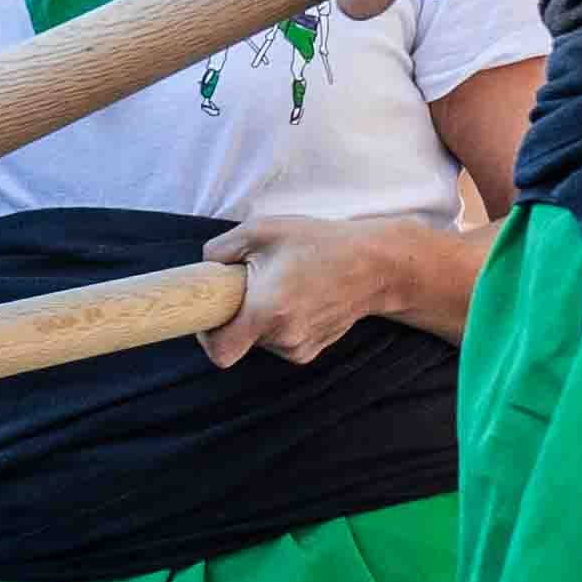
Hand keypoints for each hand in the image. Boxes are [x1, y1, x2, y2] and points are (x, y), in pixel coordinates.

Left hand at [197, 212, 436, 369]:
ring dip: (261, 318)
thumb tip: (205, 267)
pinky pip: (281, 341)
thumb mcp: (262, 230)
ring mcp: (300, 348)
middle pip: (239, 340)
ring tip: (284, 286)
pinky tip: (299, 298)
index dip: (207, 336)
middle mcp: (283, 338)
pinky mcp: (312, 350)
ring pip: (260, 340)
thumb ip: (220, 249)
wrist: (375, 265)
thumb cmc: (319, 244)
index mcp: (267, 312)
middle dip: (239, 314)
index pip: (220, 351)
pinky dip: (280, 323)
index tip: (211, 314)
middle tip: (255, 283)